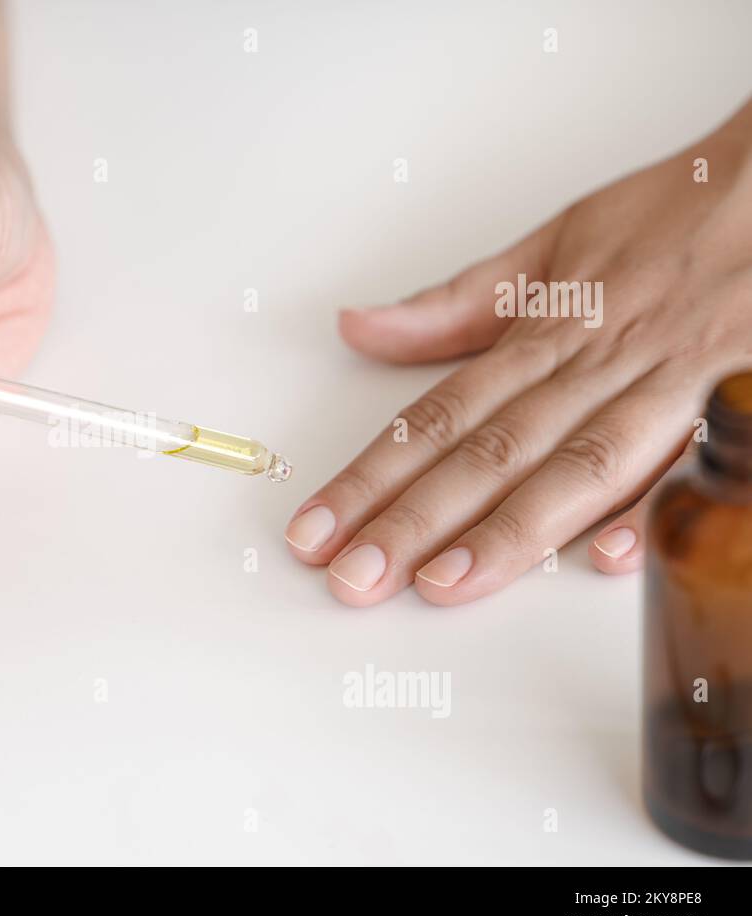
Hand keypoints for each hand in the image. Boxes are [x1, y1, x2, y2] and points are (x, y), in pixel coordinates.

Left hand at [286, 100, 751, 605]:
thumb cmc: (672, 220)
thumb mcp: (551, 248)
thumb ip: (455, 306)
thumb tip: (358, 328)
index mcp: (547, 332)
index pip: (437, 417)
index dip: (369, 477)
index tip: (315, 529)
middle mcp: (598, 362)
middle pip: (490, 452)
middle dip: (415, 521)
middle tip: (352, 578)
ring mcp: (670, 382)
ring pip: (577, 465)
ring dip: (508, 530)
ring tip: (438, 586)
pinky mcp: (738, 397)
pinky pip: (689, 456)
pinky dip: (651, 505)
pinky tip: (601, 559)